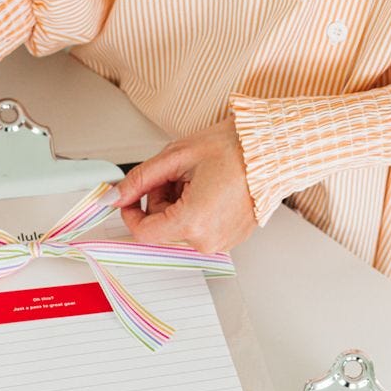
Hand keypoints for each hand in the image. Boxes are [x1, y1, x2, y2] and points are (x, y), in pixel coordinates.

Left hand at [113, 117, 256, 253]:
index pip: (143, 232)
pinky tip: (209, 188)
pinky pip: (200, 228)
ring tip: (196, 178)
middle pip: (162, 228)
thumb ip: (140, 179)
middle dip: (159, 200)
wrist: (272, 149)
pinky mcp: (230, 238)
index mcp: (192, 222)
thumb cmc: (235, 149)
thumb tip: (117, 194)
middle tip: (174, 173)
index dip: (131, 212)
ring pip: (180, 227)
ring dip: (177, 203)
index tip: (130, 196)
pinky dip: (195, 209)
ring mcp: (221, 241)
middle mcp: (207, 240)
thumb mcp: (176, 157)